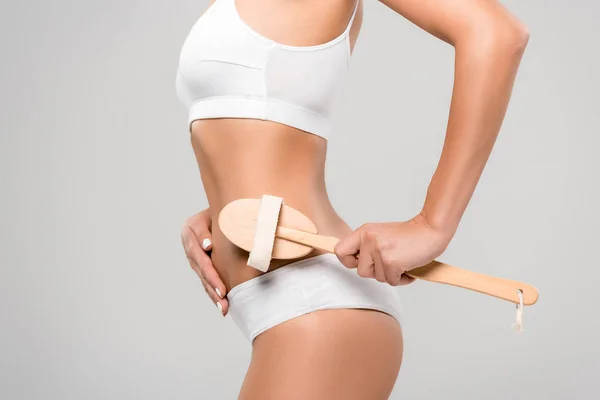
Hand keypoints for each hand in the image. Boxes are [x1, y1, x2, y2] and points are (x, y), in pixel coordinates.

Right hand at [181, 209, 227, 315]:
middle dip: (212, 279)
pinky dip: (214, 294)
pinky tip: (222, 307)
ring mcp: (195, 257)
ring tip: (223, 307)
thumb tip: (208, 246)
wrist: (227, 213)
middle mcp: (190, 244)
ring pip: (203, 276)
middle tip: (222, 293)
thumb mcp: (221, 210)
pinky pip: (207, 282)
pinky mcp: (202, 267)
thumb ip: (217, 223)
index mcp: (191, 228)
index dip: (202, 246)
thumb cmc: (227, 209)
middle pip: (200, 264)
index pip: (196, 240)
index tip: (209, 250)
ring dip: (213, 293)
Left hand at [334, 213, 450, 285]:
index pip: (340, 251)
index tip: (360, 262)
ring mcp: (380, 251)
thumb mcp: (380, 235)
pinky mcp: (392, 262)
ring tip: (401, 262)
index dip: (348, 262)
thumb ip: (366, 247)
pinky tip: (408, 267)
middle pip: (361, 271)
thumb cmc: (408, 236)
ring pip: (378, 278)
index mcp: (364, 232)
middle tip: (389, 262)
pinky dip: (402, 279)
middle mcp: (369, 240)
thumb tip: (354, 264)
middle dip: (376, 272)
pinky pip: (392, 281)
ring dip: (391, 275)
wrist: (431, 230)